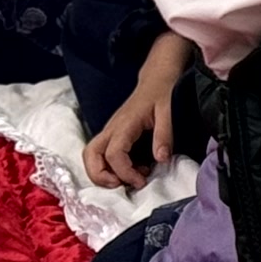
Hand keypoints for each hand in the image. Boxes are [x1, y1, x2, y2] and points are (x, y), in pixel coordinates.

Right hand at [84, 33, 194, 190]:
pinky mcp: (113, 133)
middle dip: (99, 175)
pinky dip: (108, 167)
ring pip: (91, 154)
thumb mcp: (170, 111)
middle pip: (90, 155)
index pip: (114, 154)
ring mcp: (110, 130)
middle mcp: (112, 128)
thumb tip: (161, 159)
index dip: (125, 172)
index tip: (142, 180)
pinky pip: (101, 153)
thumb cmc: (164, 91)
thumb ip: (164, 134)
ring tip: (123, 181)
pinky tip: (130, 170)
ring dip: (101, 172)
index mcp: (125, 124)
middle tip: (120, 185)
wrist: (159, 76)